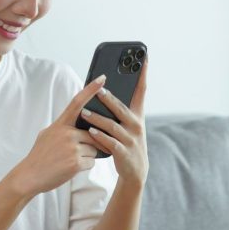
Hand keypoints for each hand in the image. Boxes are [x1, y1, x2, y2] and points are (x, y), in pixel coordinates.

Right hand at [8, 75, 107, 196]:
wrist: (30, 176)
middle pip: (93, 133)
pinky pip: (92, 162)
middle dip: (91, 142)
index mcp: (60, 124)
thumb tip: (80, 124)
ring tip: (70, 160)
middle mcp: (67, 134)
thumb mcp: (48, 134)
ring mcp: (72, 148)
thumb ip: (64, 127)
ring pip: (95, 148)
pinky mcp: (76, 163)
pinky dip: (85, 165)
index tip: (103, 79)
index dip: (91, 89)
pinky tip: (71, 167)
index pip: (78, 102)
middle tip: (77, 150)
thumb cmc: (40, 156)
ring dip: (88, 155)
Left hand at [79, 54, 148, 186]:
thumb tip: (103, 89)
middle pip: (122, 108)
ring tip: (84, 113)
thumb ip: (120, 109)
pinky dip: (100, 137)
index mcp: (137, 115)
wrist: (135, 171)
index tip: (144, 58)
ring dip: (98, 119)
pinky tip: (90, 132)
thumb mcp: (129, 124)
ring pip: (113, 126)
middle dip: (110, 99)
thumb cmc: (127, 142)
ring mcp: (130, 139)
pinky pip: (110, 143)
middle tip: (98, 90)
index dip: (143, 74)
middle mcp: (136, 125)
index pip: (141, 91)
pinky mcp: (123, 152)